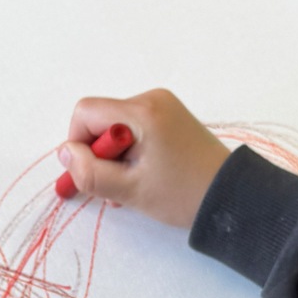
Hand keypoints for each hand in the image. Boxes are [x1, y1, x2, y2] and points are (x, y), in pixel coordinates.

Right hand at [57, 90, 229, 228]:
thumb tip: (65, 153)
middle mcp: (152, 100)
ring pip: (116, 127)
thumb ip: (89, 172)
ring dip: (115, 157)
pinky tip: (143, 176)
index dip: (78, 144)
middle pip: (101, 119)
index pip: (86, 113)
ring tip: (132, 186)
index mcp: (143, 111)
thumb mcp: (129, 191)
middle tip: (116, 187)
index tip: (92, 173)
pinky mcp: (171, 117)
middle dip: (100, 154)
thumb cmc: (184, 195)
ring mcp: (164, 106)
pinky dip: (131, 152)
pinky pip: (135, 129)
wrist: (233, 197)